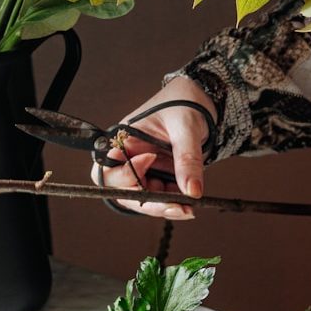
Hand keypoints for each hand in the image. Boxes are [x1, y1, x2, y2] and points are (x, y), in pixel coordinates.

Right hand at [90, 76, 215, 220]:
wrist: (203, 100)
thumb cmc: (185, 103)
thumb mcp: (185, 128)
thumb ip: (187, 160)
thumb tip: (192, 191)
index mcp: (125, 140)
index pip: (108, 169)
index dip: (124, 175)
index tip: (151, 161)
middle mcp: (131, 157)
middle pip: (123, 190)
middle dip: (147, 202)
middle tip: (173, 206)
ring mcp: (146, 168)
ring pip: (143, 198)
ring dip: (163, 207)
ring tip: (186, 210)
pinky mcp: (161, 175)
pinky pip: (161, 197)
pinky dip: (173, 204)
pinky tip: (188, 206)